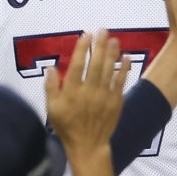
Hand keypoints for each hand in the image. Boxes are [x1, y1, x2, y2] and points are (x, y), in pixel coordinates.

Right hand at [45, 31, 129, 159]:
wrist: (88, 145)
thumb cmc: (67, 125)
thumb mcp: (52, 109)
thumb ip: (51, 87)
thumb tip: (51, 67)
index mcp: (71, 93)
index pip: (77, 66)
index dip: (82, 49)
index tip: (85, 35)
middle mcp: (89, 92)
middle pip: (95, 65)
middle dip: (99, 46)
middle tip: (103, 31)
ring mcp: (104, 97)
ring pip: (109, 71)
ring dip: (112, 54)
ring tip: (114, 39)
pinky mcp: (116, 101)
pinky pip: (121, 82)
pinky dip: (124, 69)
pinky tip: (126, 57)